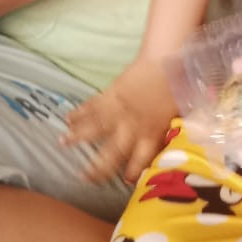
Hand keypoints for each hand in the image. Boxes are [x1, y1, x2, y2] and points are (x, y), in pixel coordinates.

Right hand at [61, 57, 176, 182]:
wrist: (166, 59)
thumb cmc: (178, 85)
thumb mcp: (180, 114)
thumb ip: (171, 131)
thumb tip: (174, 146)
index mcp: (152, 132)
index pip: (140, 159)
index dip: (133, 171)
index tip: (125, 182)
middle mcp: (131, 126)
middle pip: (112, 152)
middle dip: (98, 167)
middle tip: (84, 177)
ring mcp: (118, 110)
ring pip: (95, 128)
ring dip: (77, 137)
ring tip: (61, 144)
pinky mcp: (110, 93)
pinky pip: (92, 105)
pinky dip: (79, 112)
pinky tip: (67, 118)